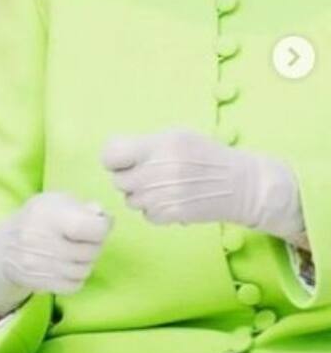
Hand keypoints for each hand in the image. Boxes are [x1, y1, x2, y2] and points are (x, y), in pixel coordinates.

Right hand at [0, 193, 112, 315]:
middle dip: (95, 244)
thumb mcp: (56, 202)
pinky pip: (74, 285)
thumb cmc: (37, 218)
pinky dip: (76, 277)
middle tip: (88, 238)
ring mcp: (40, 264)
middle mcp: (42, 240)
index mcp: (48, 215)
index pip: (89, 227)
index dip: (102, 226)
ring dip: (86, 261)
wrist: (4, 246)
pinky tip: (68, 265)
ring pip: (84, 270)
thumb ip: (82, 206)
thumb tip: (102, 216)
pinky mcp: (39, 283)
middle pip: (90, 251)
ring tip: (76, 251)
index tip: (101, 223)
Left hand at [102, 129, 304, 241]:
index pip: (111, 154)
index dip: (113, 158)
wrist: (241, 184)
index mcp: (158, 146)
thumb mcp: (177, 136)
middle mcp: (157, 171)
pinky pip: (146, 215)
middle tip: (147, 172)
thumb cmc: (207, 155)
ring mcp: (163, 196)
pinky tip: (170, 199)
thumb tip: (115, 155)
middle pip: (119, 180)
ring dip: (140, 194)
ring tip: (162, 185)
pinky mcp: (171, 215)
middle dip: (129, 177)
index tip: (122, 159)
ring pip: (130, 200)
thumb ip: (146, 144)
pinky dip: (154, 210)